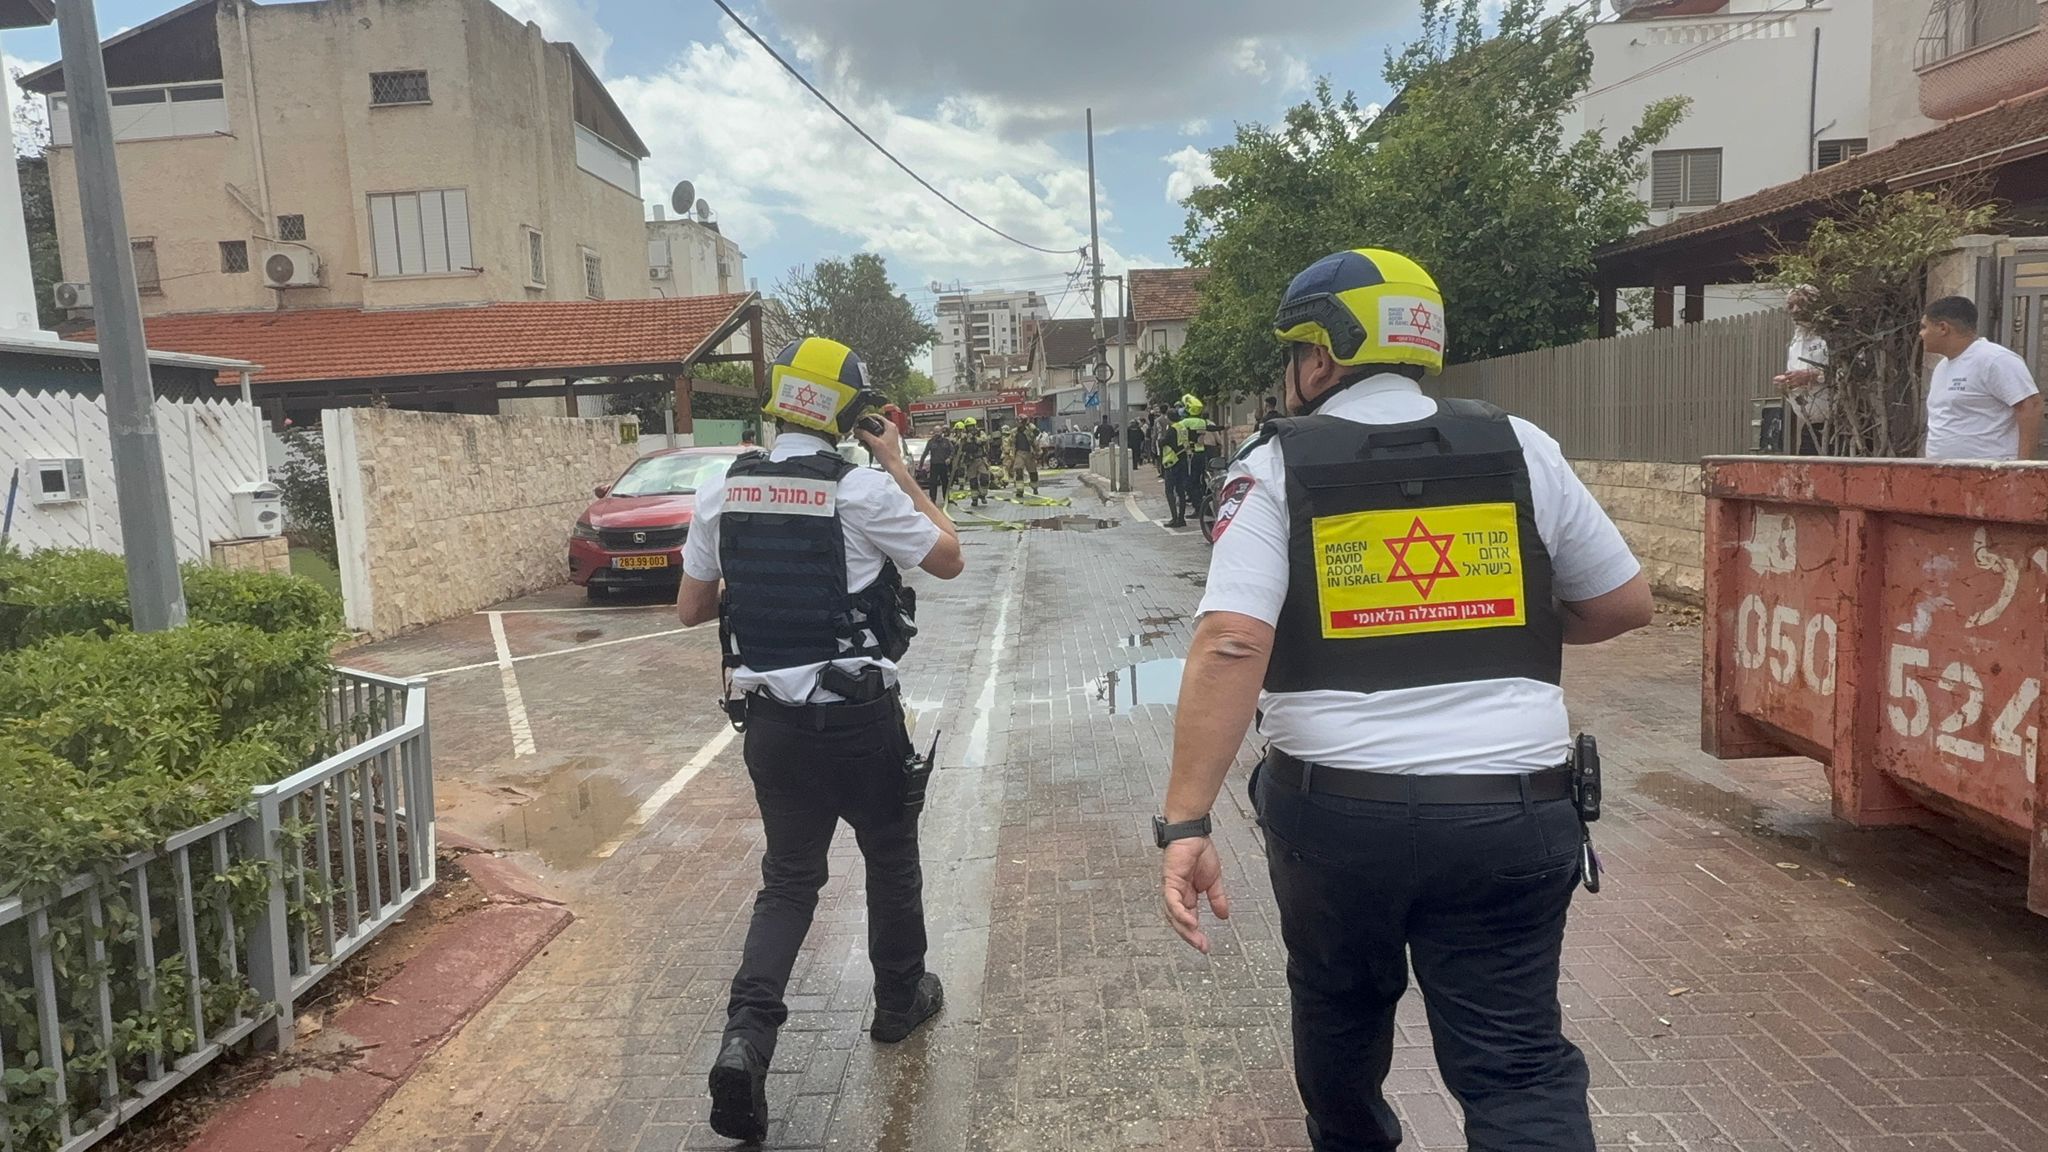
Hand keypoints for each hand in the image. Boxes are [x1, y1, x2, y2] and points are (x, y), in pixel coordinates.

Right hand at [856, 418, 904, 469]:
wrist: (893, 466)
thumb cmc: (889, 456)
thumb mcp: (874, 443)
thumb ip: (864, 434)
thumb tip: (857, 430)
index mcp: (890, 426)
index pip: (876, 416)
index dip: (866, 418)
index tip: (859, 421)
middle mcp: (891, 429)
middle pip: (875, 424)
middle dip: (865, 428)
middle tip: (858, 431)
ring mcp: (889, 435)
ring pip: (875, 431)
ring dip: (866, 435)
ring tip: (860, 438)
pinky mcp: (886, 441)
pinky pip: (876, 437)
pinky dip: (870, 439)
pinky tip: (865, 443)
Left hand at [1161, 837, 1229, 953]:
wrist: (1194, 833)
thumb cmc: (1200, 852)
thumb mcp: (1213, 881)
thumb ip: (1217, 898)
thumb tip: (1224, 916)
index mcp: (1186, 895)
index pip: (1188, 919)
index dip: (1195, 934)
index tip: (1206, 946)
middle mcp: (1176, 894)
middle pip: (1178, 921)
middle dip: (1189, 936)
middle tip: (1202, 947)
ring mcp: (1171, 888)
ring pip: (1173, 914)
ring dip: (1184, 928)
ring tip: (1196, 938)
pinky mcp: (1170, 880)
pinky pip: (1172, 901)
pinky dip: (1181, 913)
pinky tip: (1190, 922)